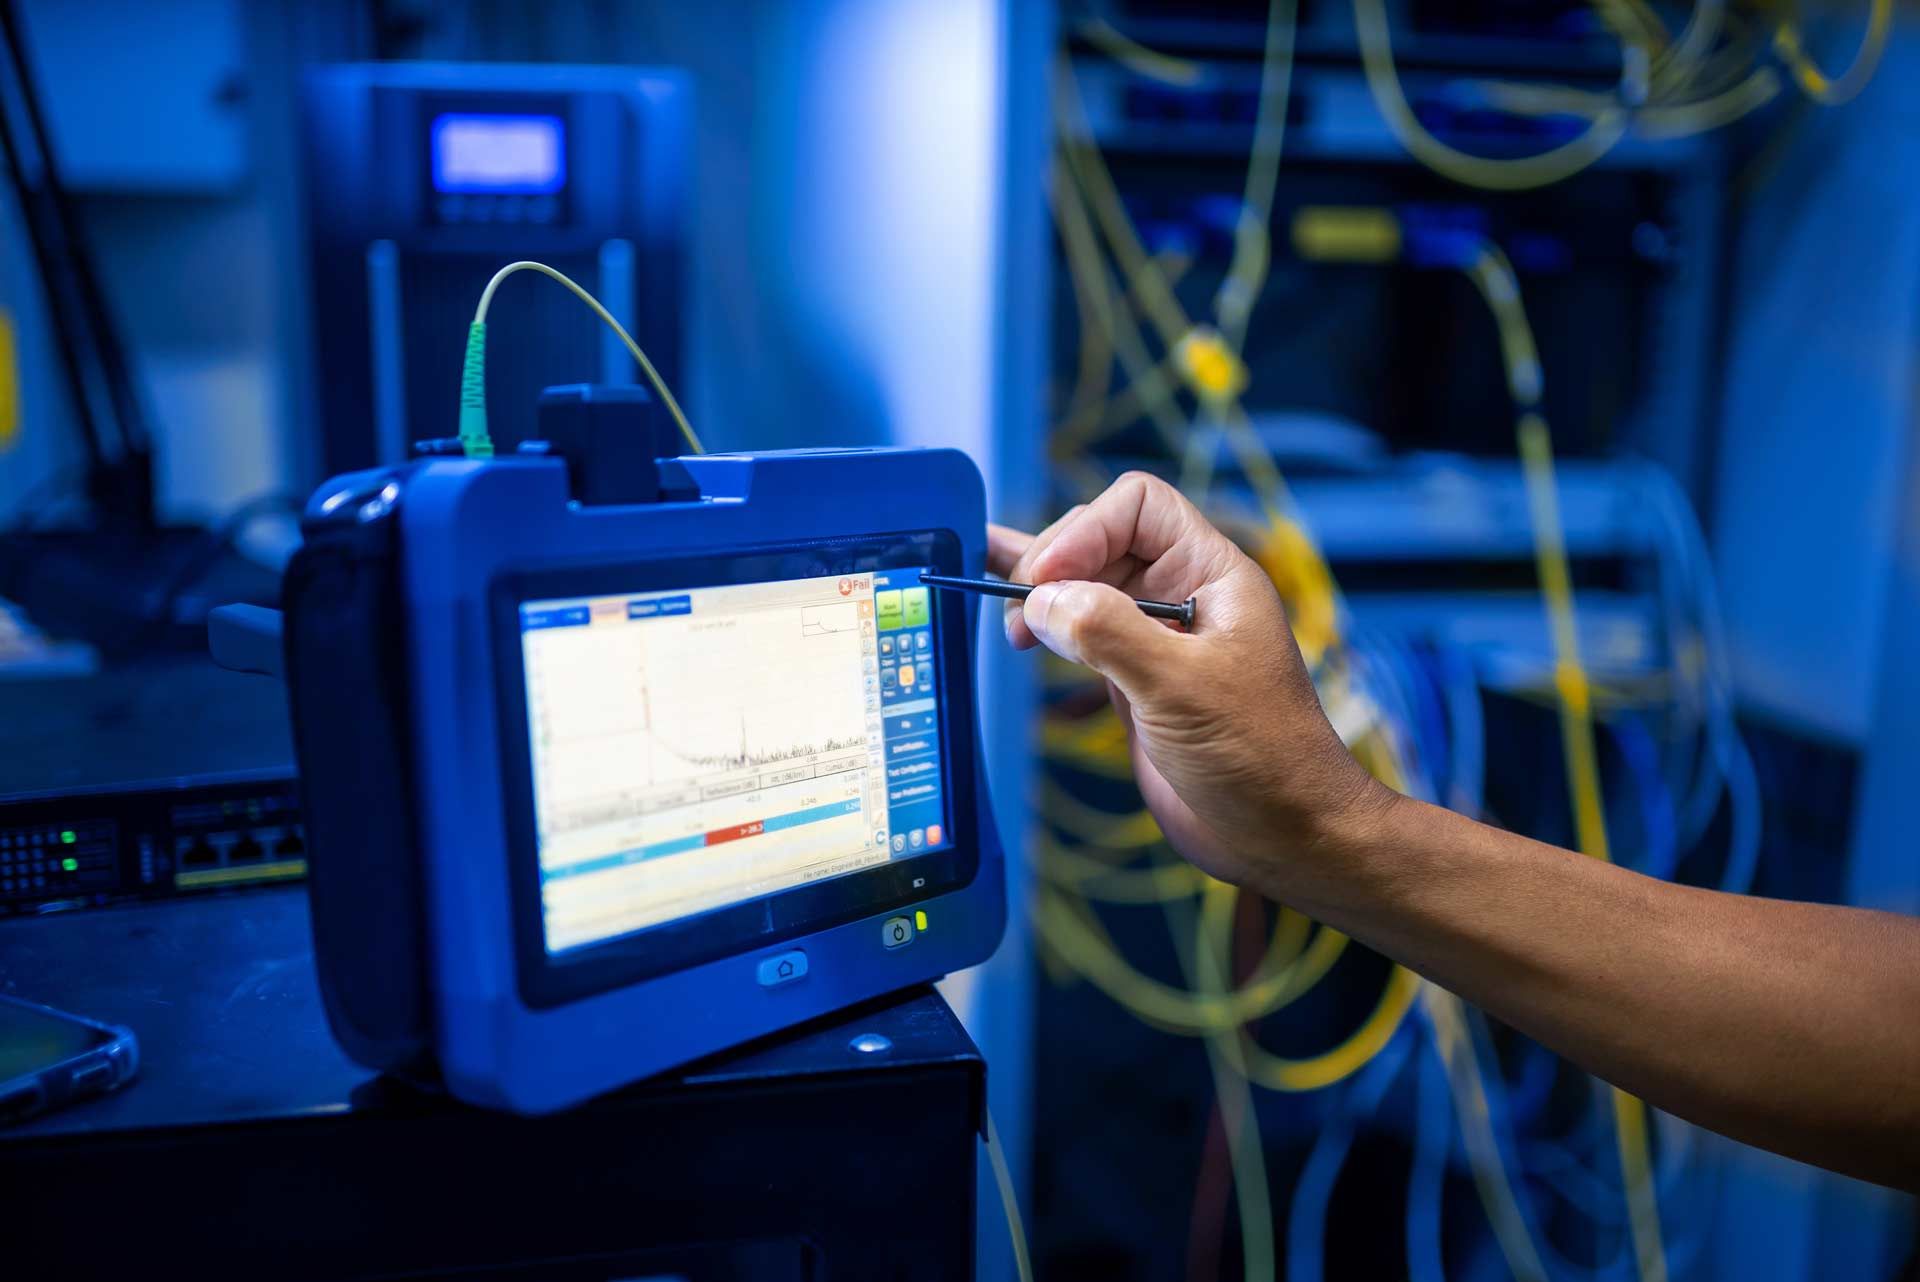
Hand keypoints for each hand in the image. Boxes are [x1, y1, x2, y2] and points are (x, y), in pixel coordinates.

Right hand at [991, 473, 1390, 897]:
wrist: (1284, 837)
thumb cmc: (1259, 759)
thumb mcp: (1180, 687)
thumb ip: (1108, 632)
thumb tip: (1042, 600)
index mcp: (1212, 575)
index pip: (1137, 507)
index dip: (1085, 531)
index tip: (1045, 582)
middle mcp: (1184, 596)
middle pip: (1102, 540)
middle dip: (1054, 565)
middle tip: (1022, 619)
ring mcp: (1158, 639)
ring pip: (1086, 586)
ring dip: (1042, 594)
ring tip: (1007, 622)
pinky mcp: (1136, 681)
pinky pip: (1084, 635)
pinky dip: (1046, 627)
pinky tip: (1010, 619)